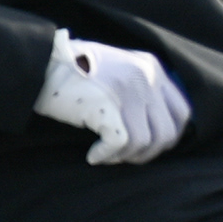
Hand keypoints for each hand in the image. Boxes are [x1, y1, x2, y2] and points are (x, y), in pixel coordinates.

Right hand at [33, 34, 188, 165]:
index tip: (146, 146)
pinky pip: (123, 144)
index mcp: (153, 68)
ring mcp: (129, 91)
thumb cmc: (75, 73)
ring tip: (107, 155)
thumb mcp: (119, 70)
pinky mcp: (108, 106)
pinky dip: (108, 156)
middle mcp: (147, 78)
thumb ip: (140, 89)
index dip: (167, 136)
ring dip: (127, 156)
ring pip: (147, 142)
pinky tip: (94, 155)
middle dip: (148, 152)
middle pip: (168, 132)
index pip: (181, 112)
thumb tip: (155, 127)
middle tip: (124, 155)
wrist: (41, 65)